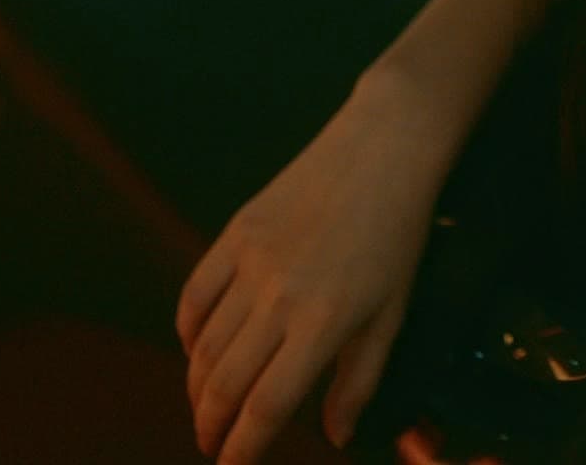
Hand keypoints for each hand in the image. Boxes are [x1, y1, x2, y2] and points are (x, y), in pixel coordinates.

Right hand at [176, 102, 446, 461]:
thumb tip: (335, 436)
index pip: (267, 405)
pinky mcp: (234, 233)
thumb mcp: (393, 312)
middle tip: (212, 443)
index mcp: (324, 323)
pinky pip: (194, 296)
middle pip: (224, 382)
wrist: (382, 150)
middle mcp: (279, 298)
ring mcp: (250, 263)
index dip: (244, 448)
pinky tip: (197, 351)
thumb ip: (360, 379)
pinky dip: (187, 332)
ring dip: (197, 386)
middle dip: (211, 424)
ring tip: (206, 406)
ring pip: (203, 345)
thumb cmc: (398, 234)